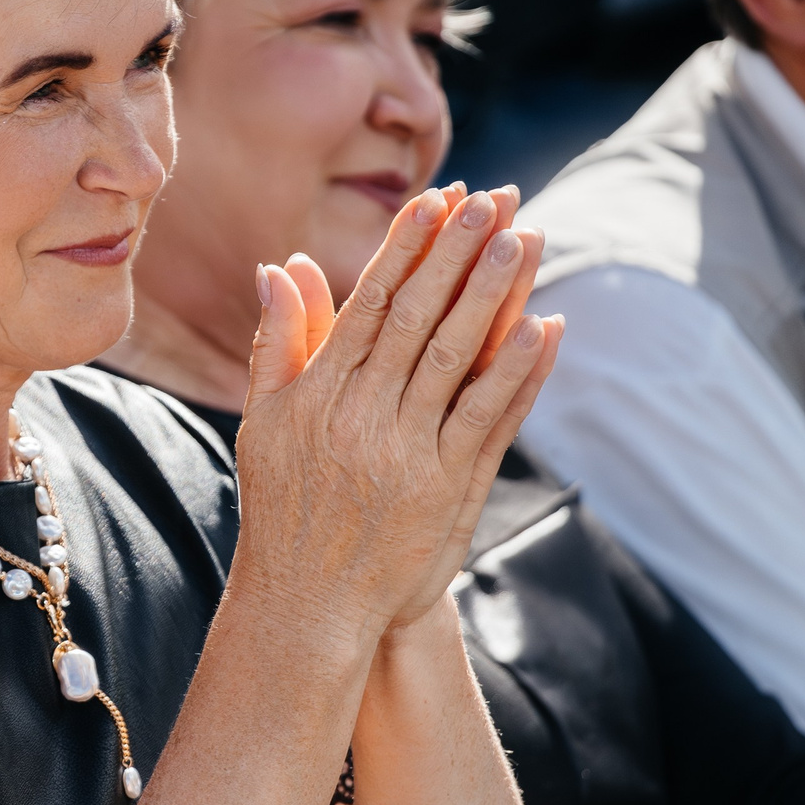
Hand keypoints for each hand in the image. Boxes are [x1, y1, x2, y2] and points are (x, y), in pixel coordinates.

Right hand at [232, 183, 560, 648]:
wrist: (307, 604)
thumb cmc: (283, 508)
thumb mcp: (264, 422)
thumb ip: (278, 341)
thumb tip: (283, 267)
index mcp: (317, 393)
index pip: (370, 304)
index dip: (406, 249)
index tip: (436, 200)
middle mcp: (360, 416)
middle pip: (417, 319)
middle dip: (455, 254)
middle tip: (490, 201)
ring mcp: (405, 452)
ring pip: (454, 357)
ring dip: (492, 296)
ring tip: (522, 241)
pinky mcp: (444, 489)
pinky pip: (484, 418)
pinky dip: (514, 371)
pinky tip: (540, 327)